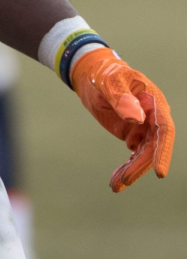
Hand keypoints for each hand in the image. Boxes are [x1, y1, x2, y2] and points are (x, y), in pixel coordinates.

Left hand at [71, 47, 174, 191]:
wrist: (93, 74)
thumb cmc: (105, 72)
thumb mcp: (109, 81)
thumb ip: (120, 97)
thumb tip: (136, 118)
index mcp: (153, 101)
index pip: (164, 129)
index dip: (164, 151)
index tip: (159, 173)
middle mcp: (153, 117)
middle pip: (153, 147)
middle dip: (140, 166)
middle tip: (124, 180)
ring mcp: (144, 127)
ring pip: (143, 155)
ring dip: (131, 171)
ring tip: (115, 186)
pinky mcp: (133, 134)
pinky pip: (133, 155)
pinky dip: (126, 167)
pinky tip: (116, 181)